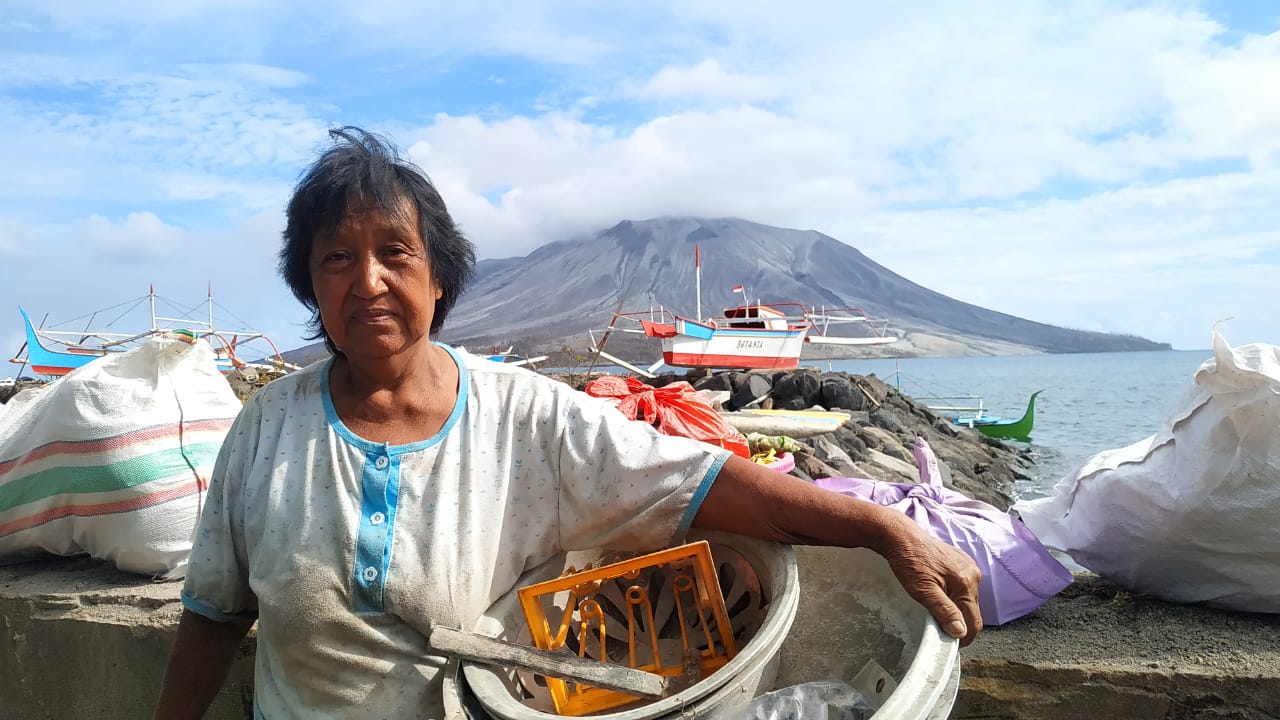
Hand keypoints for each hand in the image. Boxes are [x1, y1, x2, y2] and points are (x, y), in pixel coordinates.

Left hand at [880, 524, 982, 645]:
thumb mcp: (923, 591)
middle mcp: (973, 574)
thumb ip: (944, 612)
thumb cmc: (909, 562)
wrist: (901, 536)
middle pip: (973, 610)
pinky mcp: (962, 561)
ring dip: (957, 607)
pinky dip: (955, 594)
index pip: (975, 621)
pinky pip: (964, 585)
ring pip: (968, 598)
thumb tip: (961, 632)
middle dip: (960, 622)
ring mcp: (969, 565)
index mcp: (966, 583)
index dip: (964, 637)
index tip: (952, 644)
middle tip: (941, 627)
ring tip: (938, 608)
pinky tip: (940, 593)